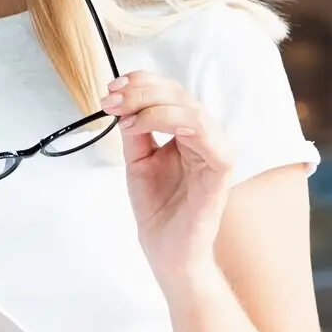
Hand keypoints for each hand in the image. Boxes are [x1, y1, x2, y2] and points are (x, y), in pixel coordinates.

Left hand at [101, 71, 233, 285]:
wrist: (165, 249)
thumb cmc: (157, 207)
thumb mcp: (137, 160)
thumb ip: (134, 131)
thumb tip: (121, 102)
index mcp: (188, 133)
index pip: (172, 92)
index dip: (142, 83)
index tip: (112, 88)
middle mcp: (205, 138)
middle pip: (180, 95)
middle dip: (140, 91)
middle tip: (111, 99)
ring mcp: (215, 153)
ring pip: (192, 110)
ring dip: (151, 105)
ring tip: (122, 117)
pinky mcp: (220, 170)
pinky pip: (207, 136)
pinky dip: (171, 122)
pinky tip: (142, 127)